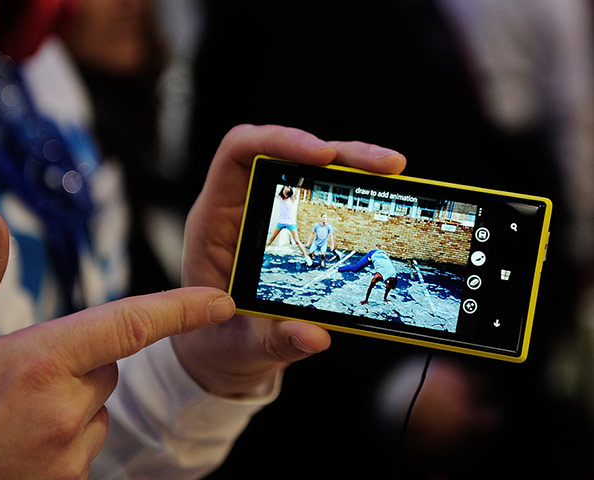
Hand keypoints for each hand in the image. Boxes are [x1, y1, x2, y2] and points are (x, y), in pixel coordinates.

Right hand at [0, 210, 233, 479]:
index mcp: (35, 365)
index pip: (131, 324)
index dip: (183, 308)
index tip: (221, 300)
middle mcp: (62, 414)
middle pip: (107, 367)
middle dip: (79, 361)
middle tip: (15, 378)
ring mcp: (66, 461)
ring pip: (96, 412)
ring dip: (69, 405)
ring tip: (6, 419)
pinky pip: (83, 452)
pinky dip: (61, 441)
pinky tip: (13, 447)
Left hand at [175, 124, 405, 397]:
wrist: (220, 350)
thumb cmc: (218, 341)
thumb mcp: (241, 346)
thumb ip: (272, 341)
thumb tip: (314, 335)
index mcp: (215, 222)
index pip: (239, 153)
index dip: (279, 141)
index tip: (322, 156)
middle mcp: (242, 208)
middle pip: (287, 154)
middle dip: (339, 153)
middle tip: (388, 166)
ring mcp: (267, 215)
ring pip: (310, 170)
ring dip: (353, 167)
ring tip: (393, 173)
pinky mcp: (290, 228)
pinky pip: (321, 196)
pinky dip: (352, 192)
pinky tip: (379, 197)